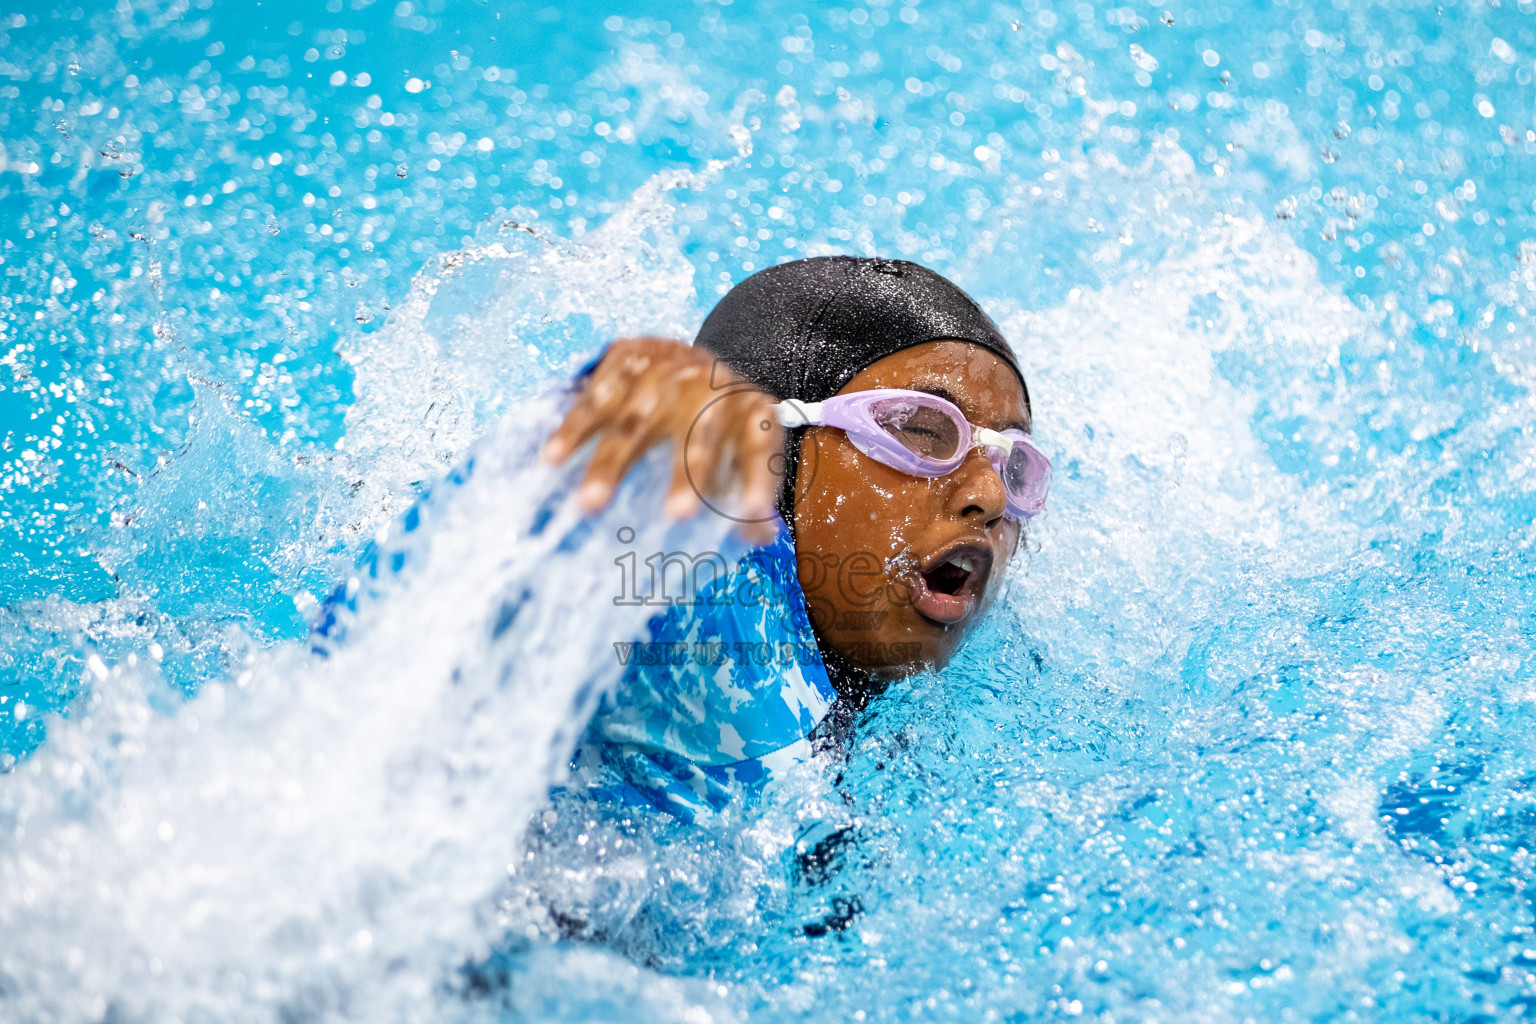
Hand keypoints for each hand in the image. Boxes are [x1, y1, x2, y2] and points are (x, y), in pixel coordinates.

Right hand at [541, 338, 782, 542]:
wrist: (684, 356)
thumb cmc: (715, 421)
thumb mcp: (741, 447)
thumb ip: (750, 490)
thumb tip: (757, 537)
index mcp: (747, 407)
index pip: (759, 441)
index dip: (759, 476)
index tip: (753, 513)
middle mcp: (710, 385)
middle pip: (700, 432)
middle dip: (688, 474)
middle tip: (677, 516)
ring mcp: (665, 369)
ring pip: (636, 418)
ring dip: (610, 462)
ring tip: (589, 506)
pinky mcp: (627, 357)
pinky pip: (595, 395)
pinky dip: (573, 428)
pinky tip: (552, 459)